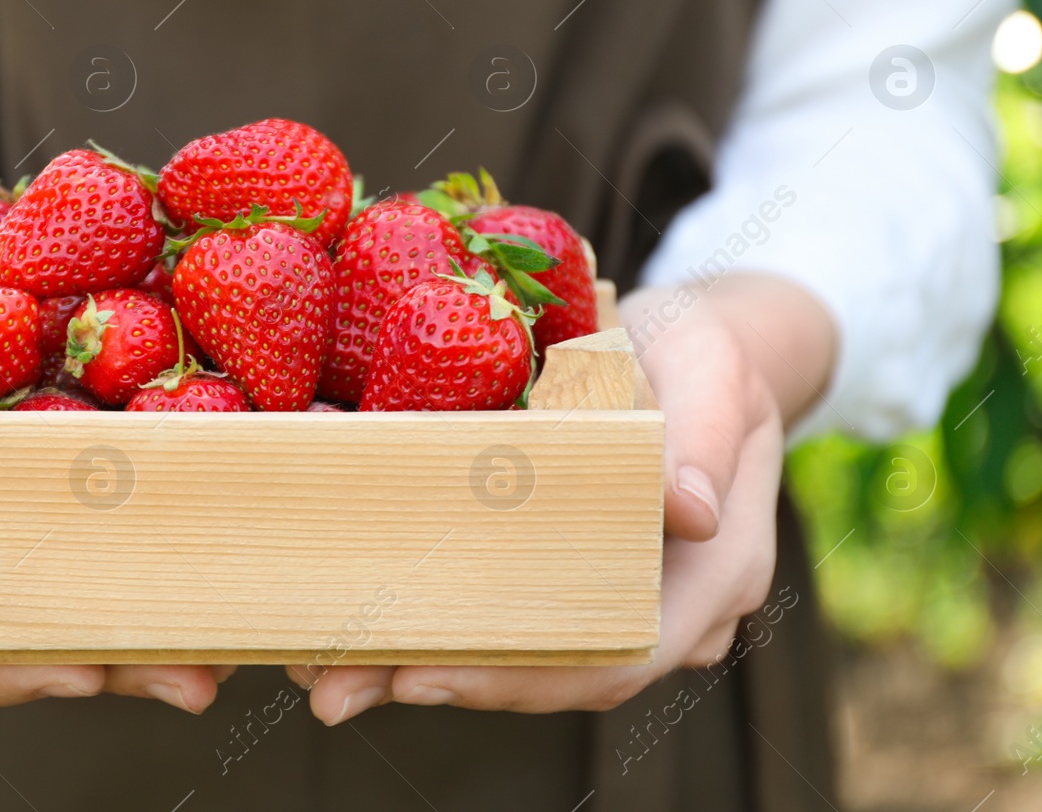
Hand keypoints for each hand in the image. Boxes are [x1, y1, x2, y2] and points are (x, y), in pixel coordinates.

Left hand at [288, 272, 834, 722]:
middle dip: (444, 682)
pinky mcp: (578, 574)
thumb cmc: (705, 353)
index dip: (520, 676)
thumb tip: (693, 513)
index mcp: (715, 574)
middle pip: (553, 673)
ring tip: (326, 670)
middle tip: (334, 688)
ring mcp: (621, 598)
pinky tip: (369, 620)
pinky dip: (445, 619)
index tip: (420, 674)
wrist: (706, 352)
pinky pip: (513, 613)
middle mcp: (672, 611)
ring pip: (525, 654)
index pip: (617, 654)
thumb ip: (704, 436)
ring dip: (428, 663)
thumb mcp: (710, 370)